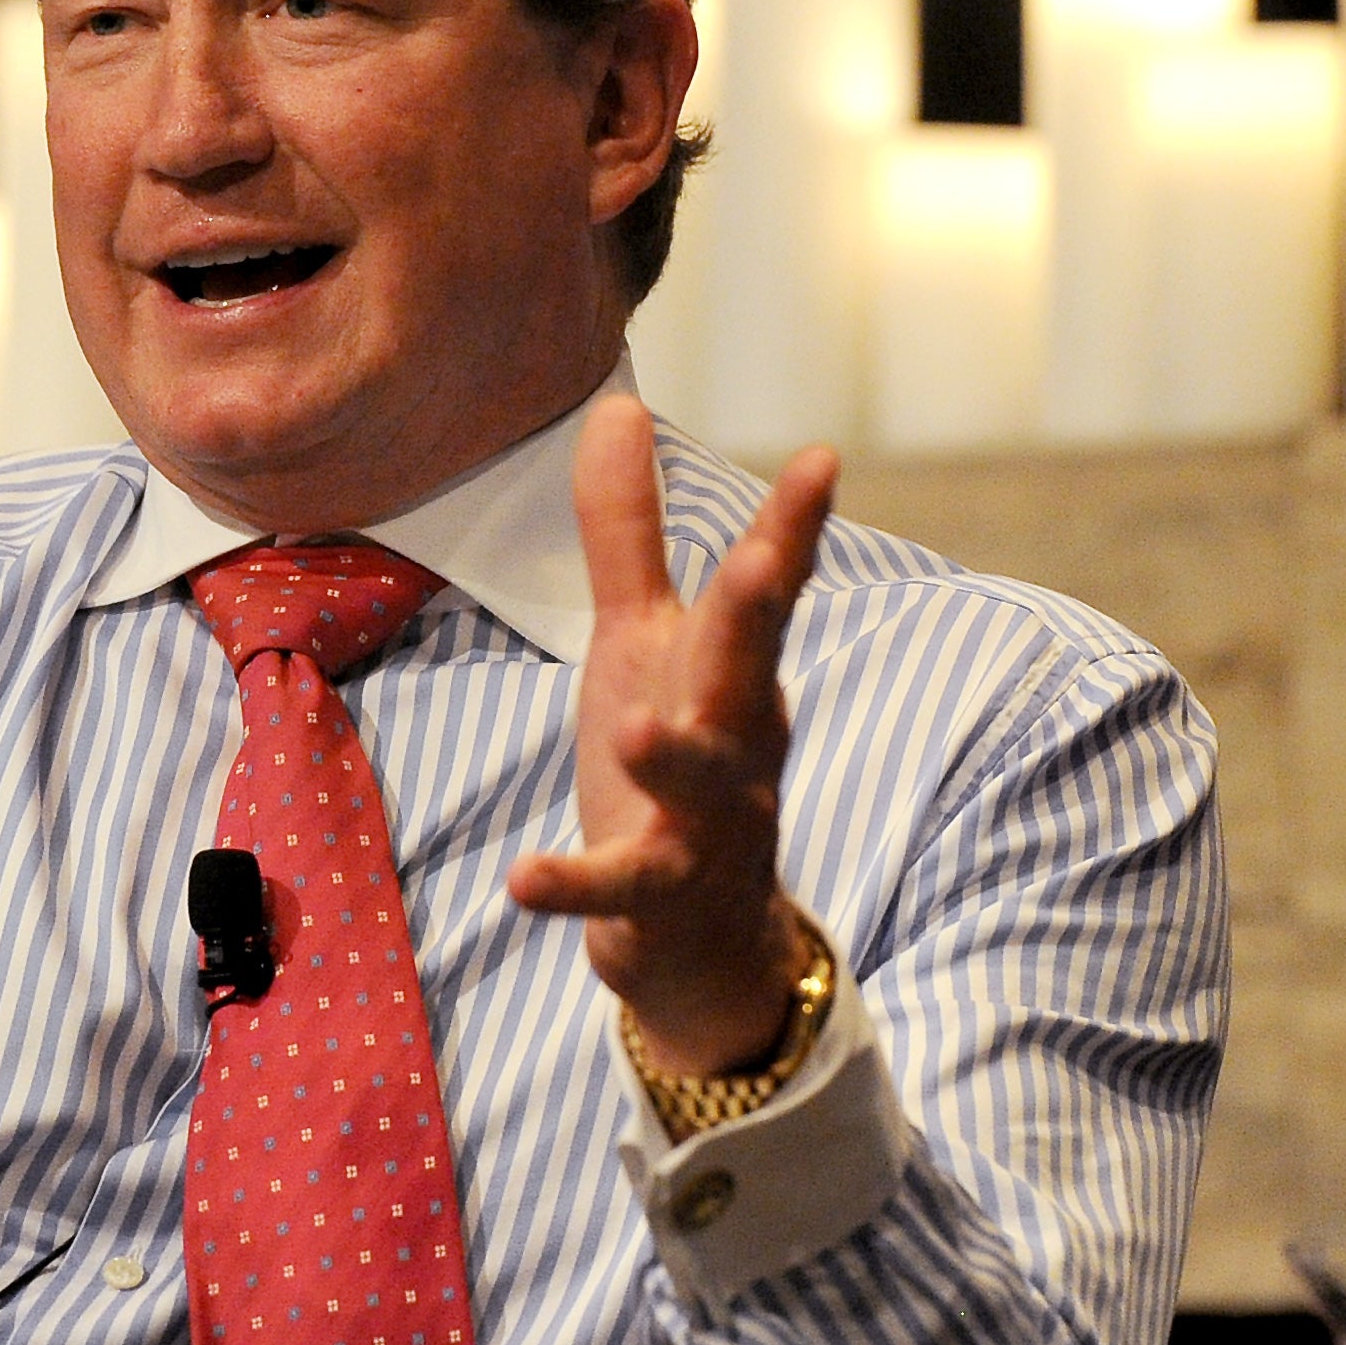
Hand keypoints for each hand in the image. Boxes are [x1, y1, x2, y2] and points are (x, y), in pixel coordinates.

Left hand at [505, 396, 834, 1075]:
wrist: (701, 939)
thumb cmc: (675, 764)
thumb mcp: (645, 642)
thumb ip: (630, 533)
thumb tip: (617, 406)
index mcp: (735, 671)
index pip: (769, 590)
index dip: (792, 527)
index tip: (820, 459)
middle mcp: (737, 741)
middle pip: (750, 671)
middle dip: (757, 618)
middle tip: (761, 562)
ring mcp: (704, 824)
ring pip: (700, 786)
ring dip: (673, 757)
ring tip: (634, 729)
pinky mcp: (656, 897)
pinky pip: (618, 891)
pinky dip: (574, 887)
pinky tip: (524, 878)